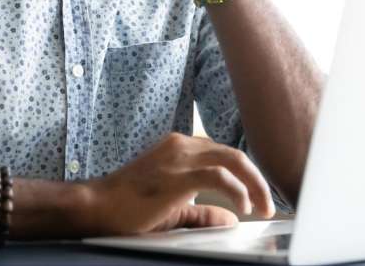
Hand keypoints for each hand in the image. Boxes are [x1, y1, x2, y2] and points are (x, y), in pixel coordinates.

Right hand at [77, 133, 275, 235]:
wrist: (96, 207)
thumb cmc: (127, 207)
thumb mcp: (173, 209)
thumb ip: (202, 211)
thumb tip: (230, 218)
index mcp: (180, 148)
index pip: (224, 154)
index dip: (246, 175)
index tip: (258, 196)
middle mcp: (182, 145)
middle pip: (234, 154)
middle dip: (257, 179)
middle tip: (268, 204)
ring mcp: (179, 157)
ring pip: (233, 160)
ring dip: (254, 185)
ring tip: (262, 207)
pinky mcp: (177, 175)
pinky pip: (219, 177)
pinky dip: (237, 191)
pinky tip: (243, 207)